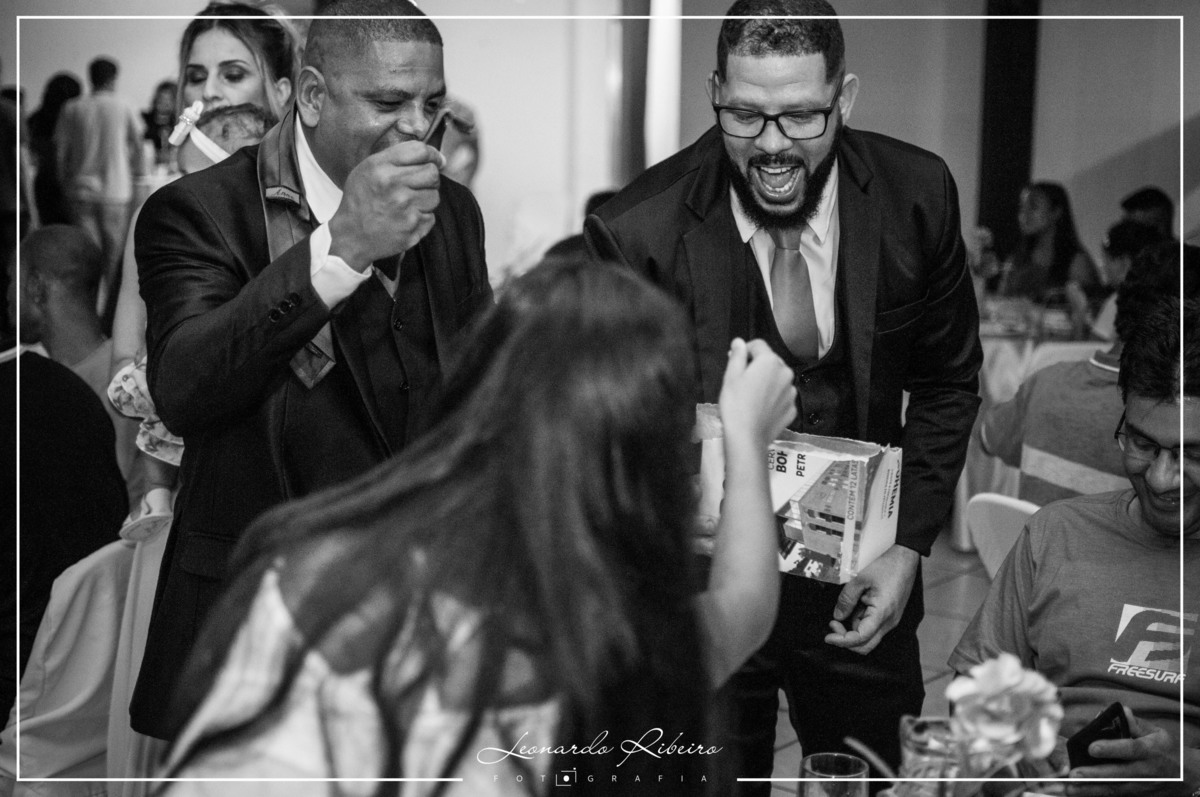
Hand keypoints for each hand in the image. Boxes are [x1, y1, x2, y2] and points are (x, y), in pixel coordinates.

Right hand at [328, 141, 445, 270]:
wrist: (351, 236)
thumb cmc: (360, 201)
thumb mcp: (367, 170)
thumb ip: (395, 158)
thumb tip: (433, 156)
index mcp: (380, 167)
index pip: (420, 150)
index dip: (433, 155)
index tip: (437, 160)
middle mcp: (393, 184)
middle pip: (432, 173)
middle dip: (430, 178)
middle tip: (420, 185)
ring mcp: (404, 207)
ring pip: (435, 196)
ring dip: (426, 200)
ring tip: (409, 204)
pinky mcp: (412, 227)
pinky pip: (431, 217)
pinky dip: (422, 219)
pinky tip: (406, 219)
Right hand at [718, 338, 796, 450]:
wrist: (747, 437)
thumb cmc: (735, 405)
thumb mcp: (730, 377)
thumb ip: (737, 356)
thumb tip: (739, 342)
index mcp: (770, 361)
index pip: (758, 345)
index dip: (745, 350)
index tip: (735, 360)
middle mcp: (786, 373)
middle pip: (771, 362)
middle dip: (758, 366)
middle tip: (742, 380)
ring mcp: (791, 392)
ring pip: (778, 379)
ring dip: (767, 382)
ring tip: (752, 396)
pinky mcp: (792, 409)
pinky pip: (782, 397)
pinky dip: (773, 398)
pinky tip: (761, 408)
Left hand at [824, 544, 918, 653]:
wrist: (905, 560)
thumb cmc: (886, 567)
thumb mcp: (860, 579)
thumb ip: (846, 599)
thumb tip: (837, 616)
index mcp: (882, 614)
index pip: (861, 638)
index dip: (842, 641)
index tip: (828, 636)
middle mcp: (889, 622)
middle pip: (866, 645)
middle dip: (846, 640)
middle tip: (833, 624)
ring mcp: (891, 620)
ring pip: (869, 637)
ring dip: (853, 630)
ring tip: (845, 609)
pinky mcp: (890, 616)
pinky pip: (873, 627)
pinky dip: (860, 623)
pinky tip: (856, 608)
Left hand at [1067, 709, 1197, 795]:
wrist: (1186, 776)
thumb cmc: (1165, 749)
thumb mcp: (1156, 733)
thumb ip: (1134, 723)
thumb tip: (1119, 711)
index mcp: (1150, 750)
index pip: (1130, 749)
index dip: (1111, 748)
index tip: (1092, 747)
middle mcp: (1144, 770)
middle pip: (1118, 774)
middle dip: (1095, 775)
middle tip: (1074, 774)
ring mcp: (1140, 786)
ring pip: (1114, 789)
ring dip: (1090, 790)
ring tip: (1069, 788)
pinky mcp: (1135, 794)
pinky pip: (1114, 796)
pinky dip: (1096, 795)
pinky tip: (1079, 793)